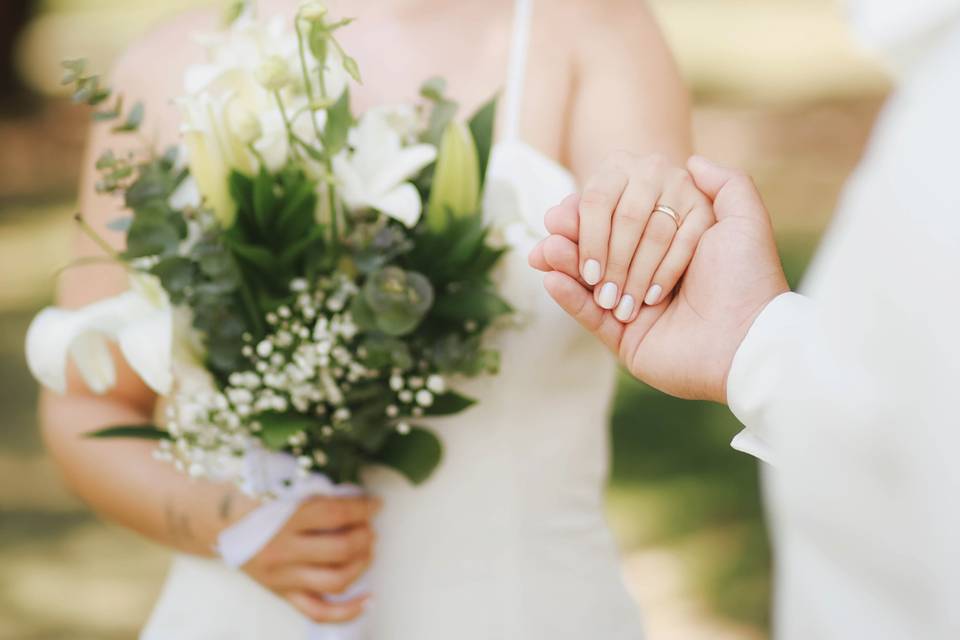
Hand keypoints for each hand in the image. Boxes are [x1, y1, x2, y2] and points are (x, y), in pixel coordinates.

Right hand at [242, 495, 380, 622]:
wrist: (222, 526)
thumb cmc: (260, 503)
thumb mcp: (284, 491)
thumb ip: (318, 496)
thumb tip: (360, 500)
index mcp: (283, 518)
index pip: (334, 513)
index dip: (362, 508)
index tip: (377, 504)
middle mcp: (283, 550)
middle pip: (339, 548)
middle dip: (364, 536)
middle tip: (370, 528)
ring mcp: (283, 578)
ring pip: (335, 580)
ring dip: (361, 565)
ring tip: (367, 551)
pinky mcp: (284, 595)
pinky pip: (319, 612)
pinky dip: (347, 610)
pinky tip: (368, 599)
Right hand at [530, 156, 789, 402]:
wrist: (748, 340)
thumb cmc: (747, 280)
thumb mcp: (744, 221)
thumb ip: (727, 185)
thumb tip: (694, 161)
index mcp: (671, 244)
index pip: (623, 218)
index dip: (595, 210)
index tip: (572, 203)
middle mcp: (649, 272)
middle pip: (599, 246)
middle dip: (574, 235)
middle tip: (554, 225)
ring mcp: (632, 306)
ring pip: (587, 279)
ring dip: (564, 261)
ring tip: (545, 251)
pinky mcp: (622, 339)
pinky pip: (587, 316)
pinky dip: (567, 297)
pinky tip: (551, 279)